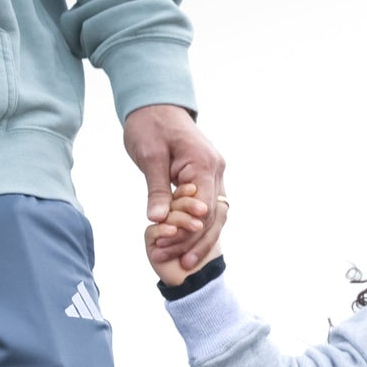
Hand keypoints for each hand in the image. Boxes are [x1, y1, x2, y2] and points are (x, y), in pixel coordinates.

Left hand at [124, 103, 227, 269]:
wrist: (157, 105)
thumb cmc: (150, 125)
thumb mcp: (149, 156)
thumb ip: (157, 189)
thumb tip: (158, 220)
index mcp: (204, 163)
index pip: (203, 207)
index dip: (187, 231)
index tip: (166, 246)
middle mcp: (217, 170)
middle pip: (214, 217)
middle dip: (194, 241)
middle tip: (174, 261)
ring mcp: (216, 175)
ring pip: (217, 217)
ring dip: (200, 240)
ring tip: (182, 261)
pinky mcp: (209, 179)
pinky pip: (211, 210)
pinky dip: (200, 228)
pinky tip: (186, 245)